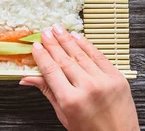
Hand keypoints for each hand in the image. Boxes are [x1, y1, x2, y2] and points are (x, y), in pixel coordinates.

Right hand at [20, 25, 138, 130]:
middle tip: (45, 32)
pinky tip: (77, 37)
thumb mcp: (64, 116)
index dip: (42, 56)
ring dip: (68, 40)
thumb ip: (48, 92)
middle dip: (53, 44)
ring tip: (58, 29)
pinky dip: (87, 45)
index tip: (36, 46)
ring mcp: (104, 81)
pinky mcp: (117, 77)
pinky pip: (99, 56)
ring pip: (81, 55)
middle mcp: (87, 88)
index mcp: (71, 101)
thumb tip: (27, 78)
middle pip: (65, 60)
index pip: (51, 71)